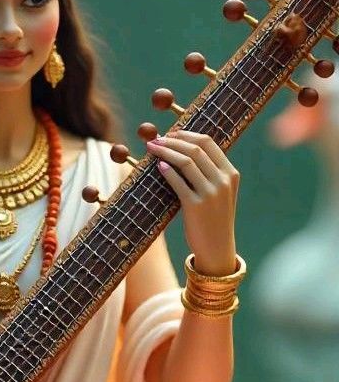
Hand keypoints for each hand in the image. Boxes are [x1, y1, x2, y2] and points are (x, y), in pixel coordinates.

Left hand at [147, 130, 238, 273]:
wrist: (217, 248)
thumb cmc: (214, 218)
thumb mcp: (220, 192)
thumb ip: (210, 172)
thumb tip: (184, 149)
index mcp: (230, 173)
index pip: (208, 142)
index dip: (186, 134)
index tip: (171, 133)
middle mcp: (223, 180)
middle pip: (195, 149)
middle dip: (172, 140)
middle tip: (156, 139)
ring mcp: (211, 193)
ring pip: (186, 161)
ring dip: (165, 151)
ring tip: (152, 149)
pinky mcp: (196, 206)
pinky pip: (178, 182)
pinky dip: (166, 171)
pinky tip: (158, 166)